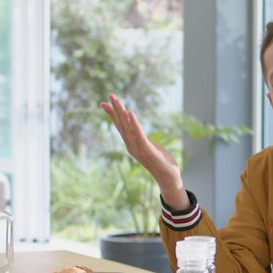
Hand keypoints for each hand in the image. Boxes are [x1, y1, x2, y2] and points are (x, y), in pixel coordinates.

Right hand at [100, 93, 189, 209]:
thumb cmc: (162, 162)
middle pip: (121, 124)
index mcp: (131, 143)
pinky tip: (130, 112)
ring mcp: (137, 148)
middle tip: (110, 94)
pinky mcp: (147, 150)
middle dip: (116, 109)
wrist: (169, 178)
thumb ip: (143, 139)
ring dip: (122, 112)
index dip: (112, 114)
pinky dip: (134, 123)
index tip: (104, 102)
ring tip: (117, 100)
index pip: (119, 126)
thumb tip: (138, 131)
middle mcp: (131, 145)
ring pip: (127, 127)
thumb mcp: (151, 146)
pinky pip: (139, 134)